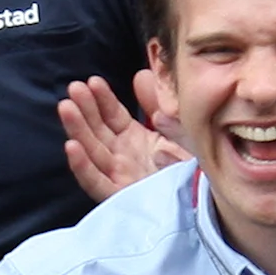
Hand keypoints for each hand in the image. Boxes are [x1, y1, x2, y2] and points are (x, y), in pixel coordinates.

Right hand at [57, 71, 182, 201]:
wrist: (209, 199)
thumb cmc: (195, 164)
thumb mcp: (180, 125)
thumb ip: (159, 103)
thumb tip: (140, 75)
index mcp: (136, 141)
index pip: (113, 117)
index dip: (102, 99)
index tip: (92, 81)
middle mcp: (124, 158)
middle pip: (97, 132)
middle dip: (83, 110)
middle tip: (72, 88)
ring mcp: (120, 177)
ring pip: (92, 151)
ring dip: (77, 129)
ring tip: (66, 108)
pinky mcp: (120, 196)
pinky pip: (96, 182)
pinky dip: (82, 166)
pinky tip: (71, 147)